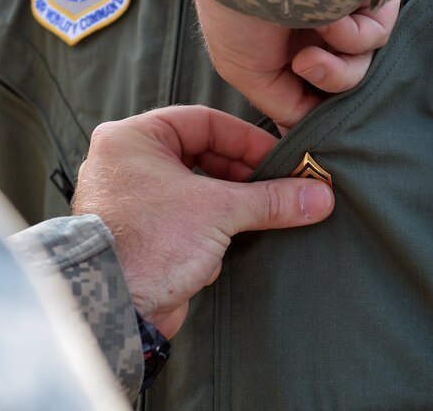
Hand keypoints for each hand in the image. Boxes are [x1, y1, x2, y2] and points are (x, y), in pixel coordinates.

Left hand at [71, 105, 333, 338]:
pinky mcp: (144, 237)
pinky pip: (189, 220)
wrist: (113, 311)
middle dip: (243, 176)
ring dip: (231, 205)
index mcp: (132, 139)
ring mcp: (134, 202)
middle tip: (280, 187)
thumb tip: (319, 195)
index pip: (203, 121)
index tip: (281, 159)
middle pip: (202, 155)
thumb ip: (271, 199)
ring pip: (198, 190)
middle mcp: (127, 165)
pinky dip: (214, 230)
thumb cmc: (148, 244)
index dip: (247, 139)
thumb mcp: (219, 211)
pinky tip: (231, 245)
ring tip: (264, 215)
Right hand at [195, 0, 400, 129]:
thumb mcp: (245, 72)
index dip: (319, 100)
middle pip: (346, 74)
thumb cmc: (234, 13)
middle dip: (329, 81)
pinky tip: (330, 22)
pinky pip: (380, 32)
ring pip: (364, 59)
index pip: (320, 80)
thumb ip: (284, 105)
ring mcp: (346, 3)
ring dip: (339, 64)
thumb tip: (308, 132)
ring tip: (311, 47)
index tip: (306, 116)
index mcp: (288, 35)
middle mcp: (318, 19)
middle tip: (305, 65)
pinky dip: (355, 36)